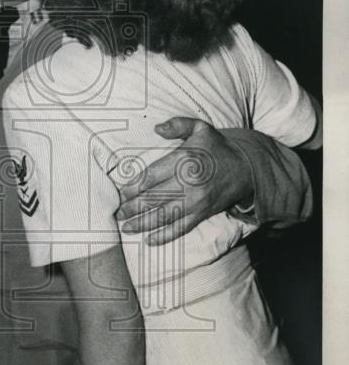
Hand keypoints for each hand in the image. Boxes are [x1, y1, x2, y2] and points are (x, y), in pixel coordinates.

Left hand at [116, 116, 252, 245]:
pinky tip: (149, 240)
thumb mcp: (200, 128)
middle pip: (154, 198)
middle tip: (117, 213)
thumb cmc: (217, 148)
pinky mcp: (203, 214)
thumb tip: (157, 128)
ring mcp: (196, 201)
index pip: (151, 176)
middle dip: (132, 207)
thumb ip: (178, 125)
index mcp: (184, 160)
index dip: (133, 187)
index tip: (120, 193)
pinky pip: (181, 228)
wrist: (246, 168)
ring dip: (142, 223)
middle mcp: (189, 183)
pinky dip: (164, 236)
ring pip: (164, 216)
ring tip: (125, 227)